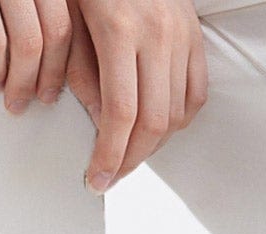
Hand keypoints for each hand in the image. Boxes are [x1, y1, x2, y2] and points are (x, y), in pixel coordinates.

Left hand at [64, 0, 206, 190]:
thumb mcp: (70, 22)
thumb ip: (81, 72)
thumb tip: (96, 125)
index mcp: (120, 30)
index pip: (120, 115)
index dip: (109, 156)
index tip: (96, 180)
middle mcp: (158, 33)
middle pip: (153, 122)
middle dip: (130, 160)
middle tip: (109, 177)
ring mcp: (182, 34)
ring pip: (177, 114)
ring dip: (152, 146)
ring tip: (128, 156)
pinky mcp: (195, 35)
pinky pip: (195, 94)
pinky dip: (177, 121)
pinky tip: (155, 129)